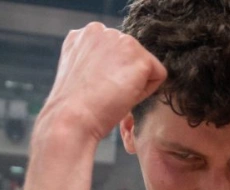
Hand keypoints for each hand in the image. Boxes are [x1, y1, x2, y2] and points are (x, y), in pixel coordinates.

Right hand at [40, 23, 166, 143]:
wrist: (71, 118)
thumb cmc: (75, 106)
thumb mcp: (82, 71)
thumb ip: (97, 59)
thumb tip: (118, 65)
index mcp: (86, 34)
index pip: (116, 51)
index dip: (111, 74)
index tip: (95, 86)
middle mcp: (103, 30)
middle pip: (132, 56)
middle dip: (124, 76)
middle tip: (104, 93)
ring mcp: (121, 40)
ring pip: (145, 65)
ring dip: (135, 83)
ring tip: (112, 94)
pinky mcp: (139, 57)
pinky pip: (158, 75)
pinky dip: (147, 92)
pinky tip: (124, 96)